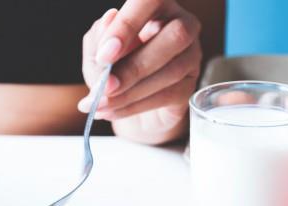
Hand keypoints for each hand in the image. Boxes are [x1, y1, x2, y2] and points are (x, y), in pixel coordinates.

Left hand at [80, 1, 201, 144]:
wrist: (130, 110)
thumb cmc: (115, 72)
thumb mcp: (96, 55)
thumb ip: (97, 39)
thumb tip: (108, 20)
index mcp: (156, 6)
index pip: (151, 0)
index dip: (127, 25)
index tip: (104, 55)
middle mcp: (181, 24)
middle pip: (174, 36)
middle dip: (134, 66)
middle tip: (106, 86)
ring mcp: (191, 56)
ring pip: (171, 70)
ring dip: (130, 92)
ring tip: (100, 104)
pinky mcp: (190, 86)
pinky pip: (168, 95)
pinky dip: (134, 106)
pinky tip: (111, 112)